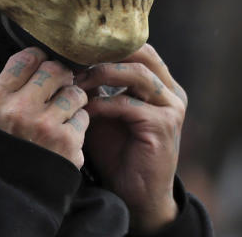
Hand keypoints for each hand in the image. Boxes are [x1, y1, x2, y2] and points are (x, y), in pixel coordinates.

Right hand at [0, 47, 88, 168]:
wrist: (9, 197)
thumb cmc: (1, 152)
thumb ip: (10, 89)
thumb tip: (39, 59)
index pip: (25, 59)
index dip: (39, 57)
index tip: (43, 64)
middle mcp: (19, 110)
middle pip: (54, 69)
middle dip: (61, 75)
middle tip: (61, 85)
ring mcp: (45, 126)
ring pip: (74, 92)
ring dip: (73, 99)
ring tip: (64, 112)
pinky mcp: (67, 143)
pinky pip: (83, 117)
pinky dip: (78, 124)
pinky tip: (67, 135)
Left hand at [77, 44, 187, 234]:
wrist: (136, 196)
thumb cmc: (118, 154)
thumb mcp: (106, 113)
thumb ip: (97, 88)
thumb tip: (70, 62)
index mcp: (161, 85)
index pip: (139, 49)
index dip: (109, 45)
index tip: (77, 48)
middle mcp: (171, 92)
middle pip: (143, 53)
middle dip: (107, 54)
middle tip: (76, 58)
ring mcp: (171, 108)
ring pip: (138, 73)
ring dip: (102, 74)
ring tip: (76, 83)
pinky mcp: (163, 126)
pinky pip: (129, 104)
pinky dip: (103, 104)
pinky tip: (85, 110)